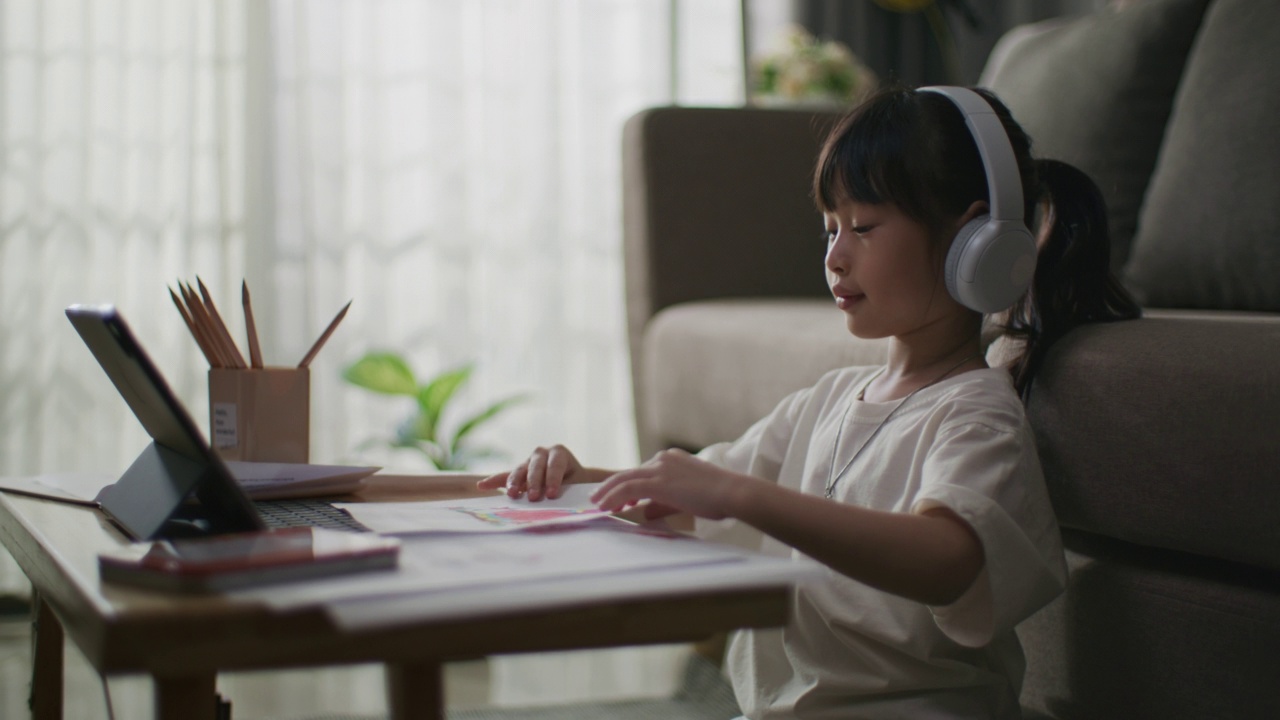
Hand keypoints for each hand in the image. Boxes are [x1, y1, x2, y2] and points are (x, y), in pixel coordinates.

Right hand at [476, 444, 587, 500]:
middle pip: (535, 466)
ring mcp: (528, 462)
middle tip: (534, 497)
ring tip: (511, 494)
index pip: (555, 464)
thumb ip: (566, 490)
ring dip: (514, 482)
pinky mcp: (519, 472)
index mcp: (559, 453)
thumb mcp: (576, 484)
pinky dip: (495, 481)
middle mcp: (542, 453)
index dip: (553, 478)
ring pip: (520, 470)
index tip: (551, 494)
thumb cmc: (578, 482)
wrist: (575, 480)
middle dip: (534, 482)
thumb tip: (557, 502)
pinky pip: (505, 476)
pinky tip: (482, 486)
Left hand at [590, 449, 752, 520]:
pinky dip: (613, 497)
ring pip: (624, 479)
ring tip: (596, 504)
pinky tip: (605, 507)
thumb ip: (663, 504)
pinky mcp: (659, 482)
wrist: (733, 492)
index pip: (642, 472)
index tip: (616, 499)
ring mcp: (661, 469)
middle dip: (610, 487)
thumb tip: (644, 513)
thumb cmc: (718, 498)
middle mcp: (663, 460)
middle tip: (597, 498)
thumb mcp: (687, 499)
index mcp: (671, 460)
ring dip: (607, 493)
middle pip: (628, 473)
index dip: (626, 486)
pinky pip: (628, 489)